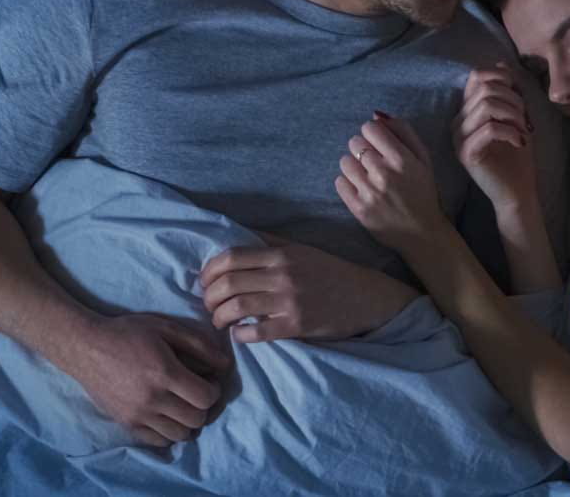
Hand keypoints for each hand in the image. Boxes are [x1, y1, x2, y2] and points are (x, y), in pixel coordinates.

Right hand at [56, 312, 230, 449]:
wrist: (85, 347)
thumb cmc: (128, 333)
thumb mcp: (166, 328)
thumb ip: (199, 345)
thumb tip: (225, 365)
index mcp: (164, 373)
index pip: (206, 398)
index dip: (214, 390)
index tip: (208, 380)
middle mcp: (152, 399)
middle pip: (196, 419)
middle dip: (204, 407)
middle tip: (197, 392)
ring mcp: (137, 415)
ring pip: (180, 435)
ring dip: (188, 422)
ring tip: (183, 405)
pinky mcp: (126, 424)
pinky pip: (158, 441)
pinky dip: (169, 432)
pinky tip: (168, 415)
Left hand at [200, 233, 419, 341]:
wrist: (365, 296)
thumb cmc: (330, 272)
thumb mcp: (301, 249)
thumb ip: (270, 242)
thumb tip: (237, 233)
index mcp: (281, 254)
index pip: (231, 257)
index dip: (209, 270)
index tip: (204, 281)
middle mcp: (282, 275)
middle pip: (229, 282)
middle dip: (209, 296)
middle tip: (208, 305)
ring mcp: (289, 301)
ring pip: (237, 307)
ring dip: (219, 316)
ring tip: (219, 321)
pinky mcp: (296, 326)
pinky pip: (257, 332)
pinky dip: (240, 335)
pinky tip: (238, 334)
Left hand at [335, 111, 447, 249]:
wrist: (422, 232)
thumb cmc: (423, 191)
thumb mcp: (423, 158)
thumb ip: (403, 132)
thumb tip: (376, 115)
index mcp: (402, 159)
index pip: (370, 128)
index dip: (372, 132)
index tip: (376, 142)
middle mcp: (384, 174)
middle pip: (355, 143)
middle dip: (362, 147)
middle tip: (372, 160)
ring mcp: (369, 192)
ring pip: (345, 162)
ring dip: (353, 165)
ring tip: (365, 174)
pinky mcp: (358, 209)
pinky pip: (339, 183)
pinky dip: (347, 183)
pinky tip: (360, 188)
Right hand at [455, 65, 539, 213]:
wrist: (517, 191)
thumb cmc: (517, 155)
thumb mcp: (517, 116)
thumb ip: (508, 93)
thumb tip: (501, 64)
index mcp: (467, 111)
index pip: (477, 76)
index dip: (502, 79)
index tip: (520, 99)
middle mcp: (458, 122)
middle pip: (484, 88)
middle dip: (513, 99)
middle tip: (526, 119)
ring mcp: (459, 138)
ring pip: (486, 105)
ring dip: (513, 114)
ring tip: (523, 130)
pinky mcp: (466, 153)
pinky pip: (489, 128)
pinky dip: (511, 131)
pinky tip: (520, 142)